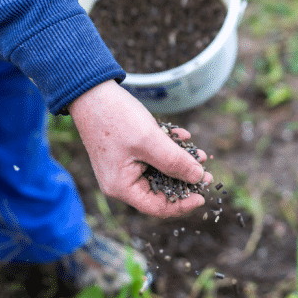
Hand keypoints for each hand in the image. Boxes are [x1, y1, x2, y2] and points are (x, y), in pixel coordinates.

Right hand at [68, 80, 212, 217]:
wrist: (92, 91)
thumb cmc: (116, 117)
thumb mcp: (150, 141)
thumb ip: (175, 162)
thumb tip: (198, 177)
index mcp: (122, 186)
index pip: (157, 207)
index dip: (183, 204)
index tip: (203, 195)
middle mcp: (121, 181)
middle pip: (159, 190)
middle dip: (184, 180)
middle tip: (206, 172)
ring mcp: (123, 166)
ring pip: (159, 171)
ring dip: (180, 162)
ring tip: (199, 154)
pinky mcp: (127, 152)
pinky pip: (152, 156)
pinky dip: (168, 148)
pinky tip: (183, 136)